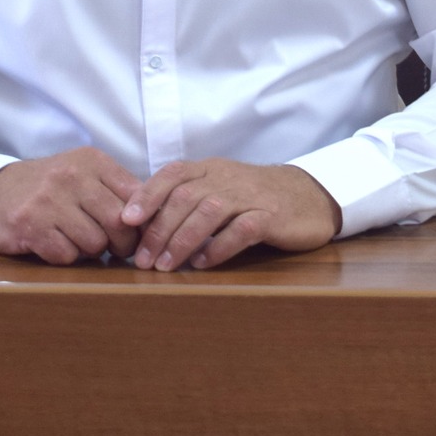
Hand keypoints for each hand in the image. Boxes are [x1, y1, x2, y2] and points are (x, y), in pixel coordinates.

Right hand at [0, 146, 141, 263]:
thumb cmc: (51, 188)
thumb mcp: (85, 175)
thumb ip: (118, 191)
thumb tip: (157, 220)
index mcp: (92, 162)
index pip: (136, 196)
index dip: (141, 223)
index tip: (136, 234)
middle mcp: (71, 176)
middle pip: (119, 223)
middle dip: (121, 244)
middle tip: (113, 248)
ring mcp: (49, 200)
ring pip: (94, 243)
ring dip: (89, 251)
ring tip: (77, 240)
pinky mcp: (29, 225)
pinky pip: (66, 255)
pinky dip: (65, 257)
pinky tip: (54, 244)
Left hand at [123, 159, 340, 270]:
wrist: (309, 196)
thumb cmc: (254, 198)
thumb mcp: (219, 190)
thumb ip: (186, 201)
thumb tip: (143, 226)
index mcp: (210, 169)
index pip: (172, 174)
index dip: (147, 194)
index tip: (126, 220)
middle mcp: (227, 178)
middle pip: (185, 197)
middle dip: (159, 229)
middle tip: (143, 260)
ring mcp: (251, 195)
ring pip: (209, 212)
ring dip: (183, 241)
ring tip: (167, 266)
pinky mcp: (272, 216)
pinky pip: (242, 229)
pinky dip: (220, 247)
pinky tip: (204, 263)